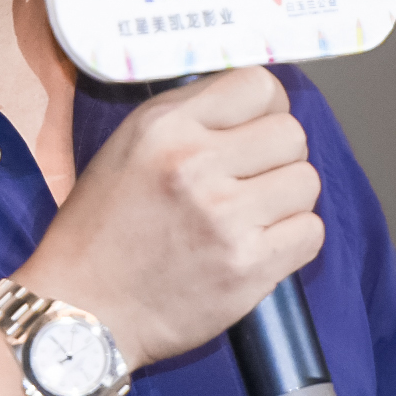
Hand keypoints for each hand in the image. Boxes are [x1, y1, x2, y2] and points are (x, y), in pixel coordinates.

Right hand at [14, 67, 321, 368]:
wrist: (85, 310)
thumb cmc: (102, 230)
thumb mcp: (128, 147)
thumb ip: (190, 116)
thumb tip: (257, 101)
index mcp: (165, 127)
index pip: (259, 85)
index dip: (267, 108)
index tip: (256, 130)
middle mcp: (195, 164)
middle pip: (291, 134)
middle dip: (278, 156)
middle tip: (252, 180)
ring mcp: (225, 217)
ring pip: (306, 182)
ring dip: (286, 200)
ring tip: (252, 216)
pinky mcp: (247, 266)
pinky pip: (310, 232)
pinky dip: (292, 240)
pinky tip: (259, 246)